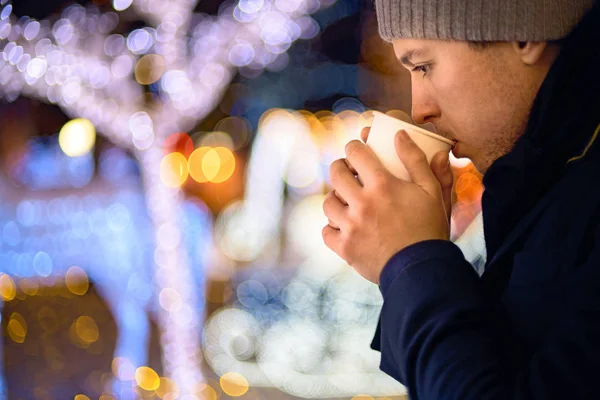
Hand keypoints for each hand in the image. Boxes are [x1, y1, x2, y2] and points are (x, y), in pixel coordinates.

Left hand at [322, 129, 453, 283]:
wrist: (422, 270)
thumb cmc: (430, 229)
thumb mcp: (432, 192)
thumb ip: (417, 161)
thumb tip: (401, 134)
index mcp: (383, 185)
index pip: (355, 153)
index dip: (354, 147)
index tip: (356, 150)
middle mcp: (362, 203)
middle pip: (335, 173)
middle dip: (340, 168)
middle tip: (348, 172)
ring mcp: (350, 226)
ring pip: (328, 203)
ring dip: (336, 199)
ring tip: (347, 202)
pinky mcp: (345, 247)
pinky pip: (326, 231)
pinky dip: (332, 228)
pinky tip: (344, 226)